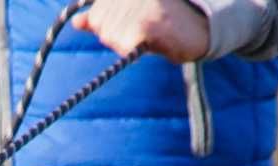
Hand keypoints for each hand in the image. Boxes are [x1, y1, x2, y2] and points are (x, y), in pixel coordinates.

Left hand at [72, 0, 211, 62]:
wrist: (201, 29)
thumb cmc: (165, 23)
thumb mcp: (130, 14)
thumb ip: (101, 16)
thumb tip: (76, 22)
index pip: (96, 14)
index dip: (107, 24)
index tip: (131, 23)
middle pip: (100, 25)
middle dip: (116, 35)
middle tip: (143, 30)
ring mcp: (139, 4)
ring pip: (109, 36)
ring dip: (126, 43)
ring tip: (149, 34)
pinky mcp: (147, 23)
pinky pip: (123, 45)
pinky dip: (133, 49)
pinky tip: (150, 41)